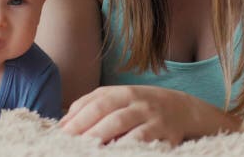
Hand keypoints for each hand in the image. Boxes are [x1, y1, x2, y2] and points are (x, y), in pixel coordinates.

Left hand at [59, 85, 194, 145]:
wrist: (182, 109)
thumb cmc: (140, 106)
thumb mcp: (118, 98)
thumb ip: (91, 105)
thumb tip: (63, 123)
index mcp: (122, 92)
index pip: (95, 103)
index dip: (77, 118)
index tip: (61, 133)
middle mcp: (137, 103)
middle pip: (109, 114)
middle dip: (88, 130)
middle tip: (70, 143)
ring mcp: (153, 118)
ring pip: (125, 127)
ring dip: (105, 138)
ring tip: (89, 149)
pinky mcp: (166, 135)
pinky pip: (145, 142)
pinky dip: (130, 147)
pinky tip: (116, 152)